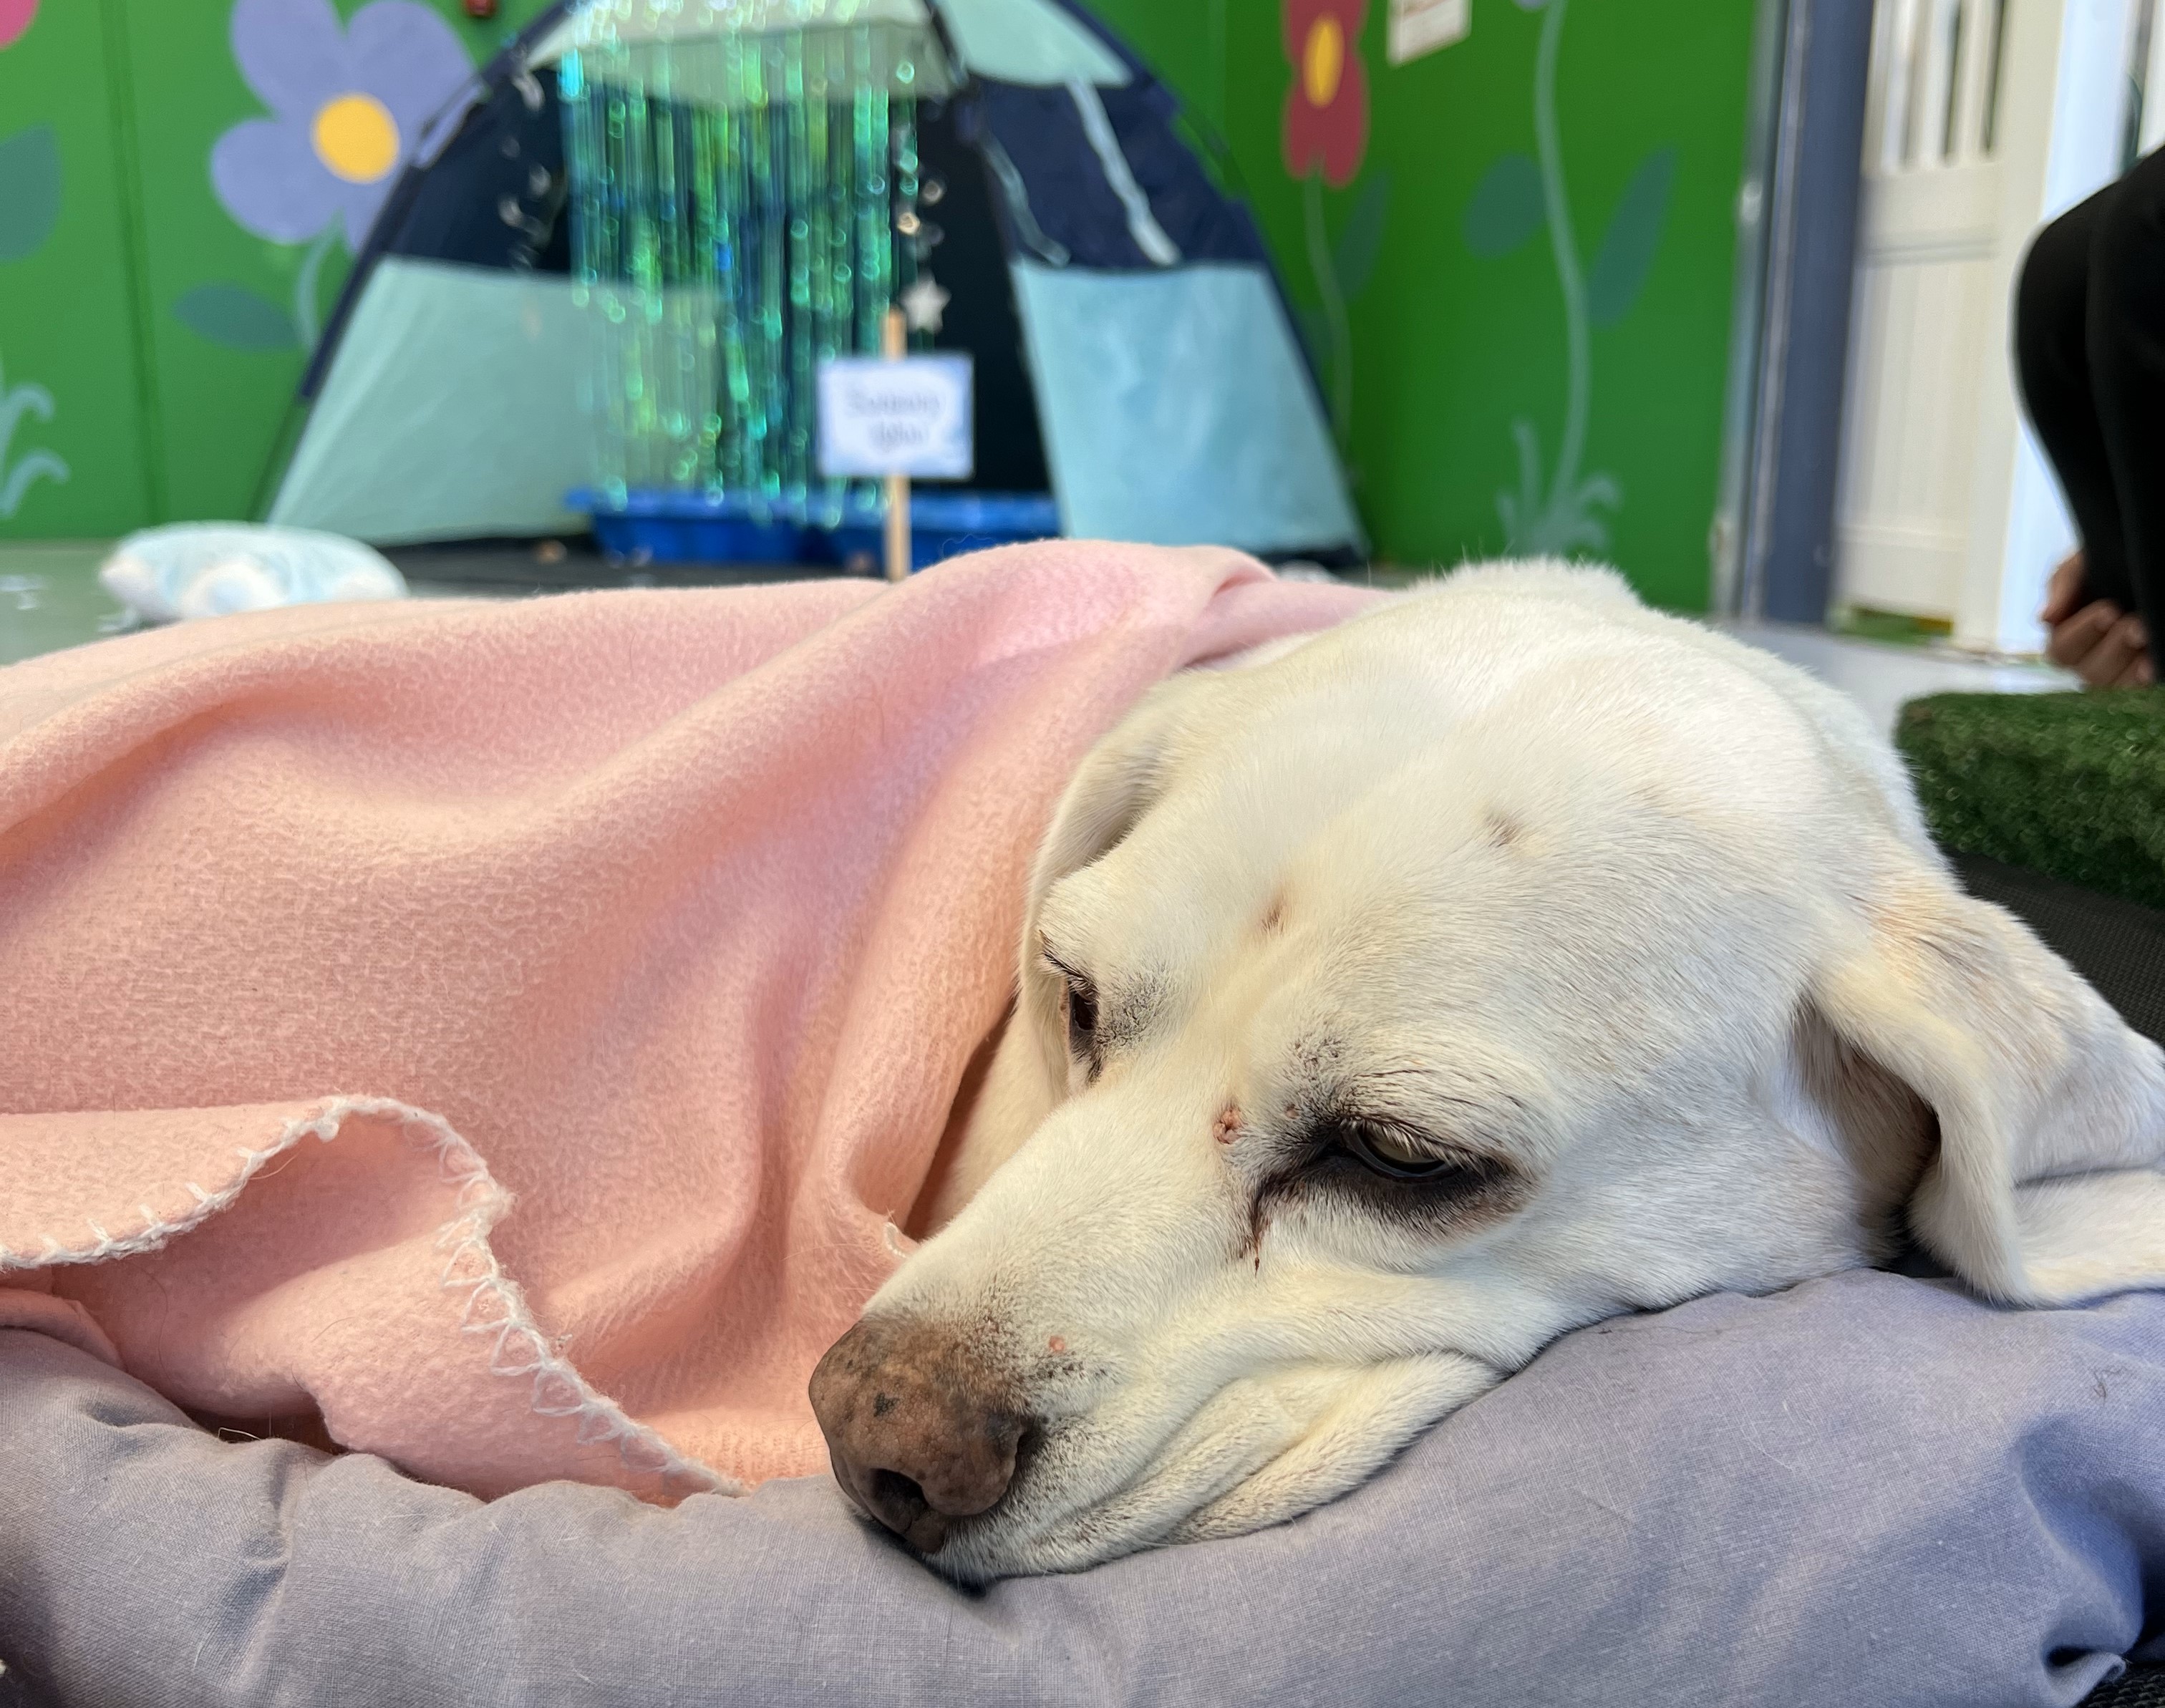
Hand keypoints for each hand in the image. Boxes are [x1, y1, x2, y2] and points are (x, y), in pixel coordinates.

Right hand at [2041, 552, 2152, 686]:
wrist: (2134, 567)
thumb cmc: (2102, 567)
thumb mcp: (2080, 566)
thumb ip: (2061, 585)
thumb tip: (2044, 618)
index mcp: (2064, 637)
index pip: (2060, 651)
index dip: (2082, 634)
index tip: (2109, 610)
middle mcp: (2086, 661)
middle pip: (2088, 673)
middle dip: (2113, 648)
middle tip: (2135, 624)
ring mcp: (2115, 671)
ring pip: (2113, 684)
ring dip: (2129, 663)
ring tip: (2147, 634)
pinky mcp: (2139, 674)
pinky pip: (2137, 688)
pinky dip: (2144, 675)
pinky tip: (2152, 663)